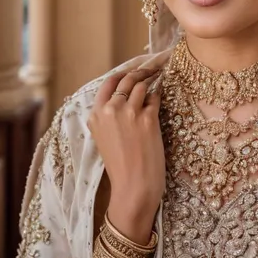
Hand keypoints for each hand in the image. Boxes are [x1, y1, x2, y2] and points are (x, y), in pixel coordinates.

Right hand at [88, 68, 164, 244]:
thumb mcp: (106, 138)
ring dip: (152, 81)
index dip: (123, 73)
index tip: (134, 69)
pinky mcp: (148, 118)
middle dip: (141, 71)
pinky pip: (156, 97)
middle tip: (152, 68)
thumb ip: (110, 116)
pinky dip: (159, 95)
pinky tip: (162, 95)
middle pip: (127, 79)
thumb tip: (126, 95)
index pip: (108, 83)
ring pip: (142, 85)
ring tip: (159, 79)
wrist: (133, 188)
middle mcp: (110, 110)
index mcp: (95, 116)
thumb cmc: (122, 166)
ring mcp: (129, 113)